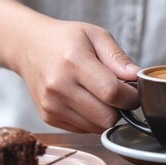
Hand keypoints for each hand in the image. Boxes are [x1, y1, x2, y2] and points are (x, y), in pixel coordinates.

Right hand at [10, 16, 140, 132]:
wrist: (28, 47)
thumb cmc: (65, 39)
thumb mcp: (96, 35)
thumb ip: (118, 57)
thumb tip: (137, 77)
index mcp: (74, 63)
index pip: (112, 93)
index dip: (131, 96)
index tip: (134, 90)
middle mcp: (59, 87)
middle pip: (106, 117)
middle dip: (121, 109)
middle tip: (119, 93)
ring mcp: (52, 105)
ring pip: (96, 127)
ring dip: (106, 115)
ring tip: (99, 94)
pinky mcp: (49, 117)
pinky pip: (83, 129)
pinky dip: (91, 119)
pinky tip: (85, 100)